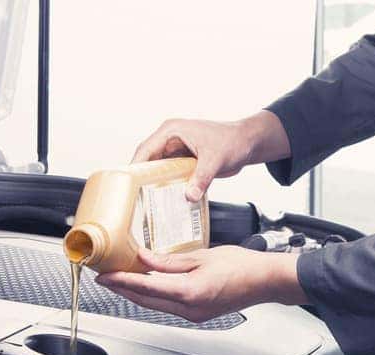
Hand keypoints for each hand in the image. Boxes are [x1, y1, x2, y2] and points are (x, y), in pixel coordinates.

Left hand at [95, 246, 306, 322]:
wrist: (265, 281)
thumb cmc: (242, 267)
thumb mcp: (202, 256)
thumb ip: (169, 261)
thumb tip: (144, 258)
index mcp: (189, 293)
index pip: (146, 287)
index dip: (121, 281)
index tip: (104, 276)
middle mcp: (189, 309)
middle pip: (145, 301)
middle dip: (122, 289)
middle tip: (104, 278)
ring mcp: (194, 315)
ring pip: (155, 305)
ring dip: (136, 293)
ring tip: (120, 280)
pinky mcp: (198, 314)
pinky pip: (168, 306)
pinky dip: (153, 296)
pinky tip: (147, 286)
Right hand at [132, 111, 290, 200]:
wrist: (247, 143)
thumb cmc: (232, 141)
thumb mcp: (215, 160)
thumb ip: (201, 178)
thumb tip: (189, 196)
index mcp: (172, 131)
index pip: (146, 149)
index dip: (134, 167)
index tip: (127, 185)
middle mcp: (170, 139)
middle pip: (147, 160)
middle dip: (140, 178)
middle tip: (133, 199)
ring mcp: (176, 150)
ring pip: (157, 169)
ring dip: (152, 184)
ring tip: (145, 203)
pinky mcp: (183, 161)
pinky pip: (169, 175)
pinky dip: (166, 186)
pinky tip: (163, 201)